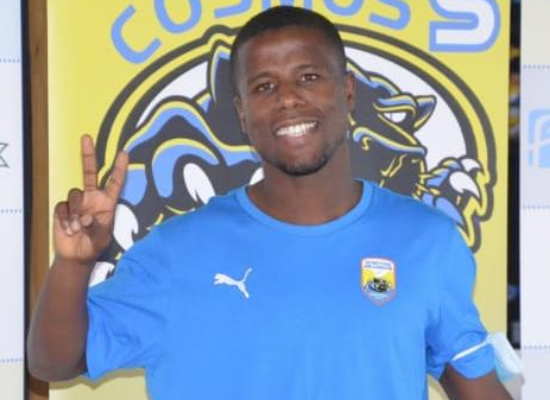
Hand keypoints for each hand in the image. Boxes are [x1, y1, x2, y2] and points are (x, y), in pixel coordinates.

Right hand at [53, 134, 128, 264]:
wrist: (77, 256)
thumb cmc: (94, 244)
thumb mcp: (102, 238)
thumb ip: (97, 227)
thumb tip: (86, 217)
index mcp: (107, 202)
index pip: (114, 182)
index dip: (119, 168)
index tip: (124, 153)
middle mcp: (92, 198)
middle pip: (88, 172)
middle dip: (87, 154)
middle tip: (86, 137)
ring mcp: (77, 202)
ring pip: (74, 194)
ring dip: (76, 212)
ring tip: (79, 228)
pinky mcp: (63, 209)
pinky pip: (63, 207)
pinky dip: (66, 219)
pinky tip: (69, 229)